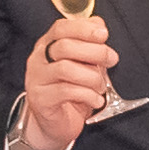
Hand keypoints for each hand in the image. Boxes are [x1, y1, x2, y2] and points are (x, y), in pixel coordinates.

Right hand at [18, 11, 114, 149]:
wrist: (54, 124)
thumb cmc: (70, 90)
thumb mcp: (82, 64)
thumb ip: (88, 44)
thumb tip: (99, 25)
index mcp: (47, 45)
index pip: (60, 28)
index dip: (83, 28)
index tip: (104, 34)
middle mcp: (38, 60)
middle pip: (64, 46)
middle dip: (94, 52)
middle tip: (112, 60)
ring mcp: (36, 79)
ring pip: (66, 69)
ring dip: (92, 76)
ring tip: (101, 86)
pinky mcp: (40, 99)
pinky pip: (66, 92)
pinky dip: (88, 95)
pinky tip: (96, 100)